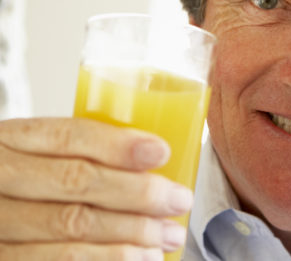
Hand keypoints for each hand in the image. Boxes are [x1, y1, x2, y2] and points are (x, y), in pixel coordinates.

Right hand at [0, 117, 192, 259]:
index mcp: (13, 140)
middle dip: (139, 193)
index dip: (118, 146)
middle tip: (179, 200)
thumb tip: (158, 159)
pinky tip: (139, 258)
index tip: (161, 152)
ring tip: (167, 236)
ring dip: (131, 234)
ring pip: (72, 228)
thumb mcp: (39, 155)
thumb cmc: (26, 183)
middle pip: (77, 183)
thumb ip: (84, 154)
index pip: (68, 137)